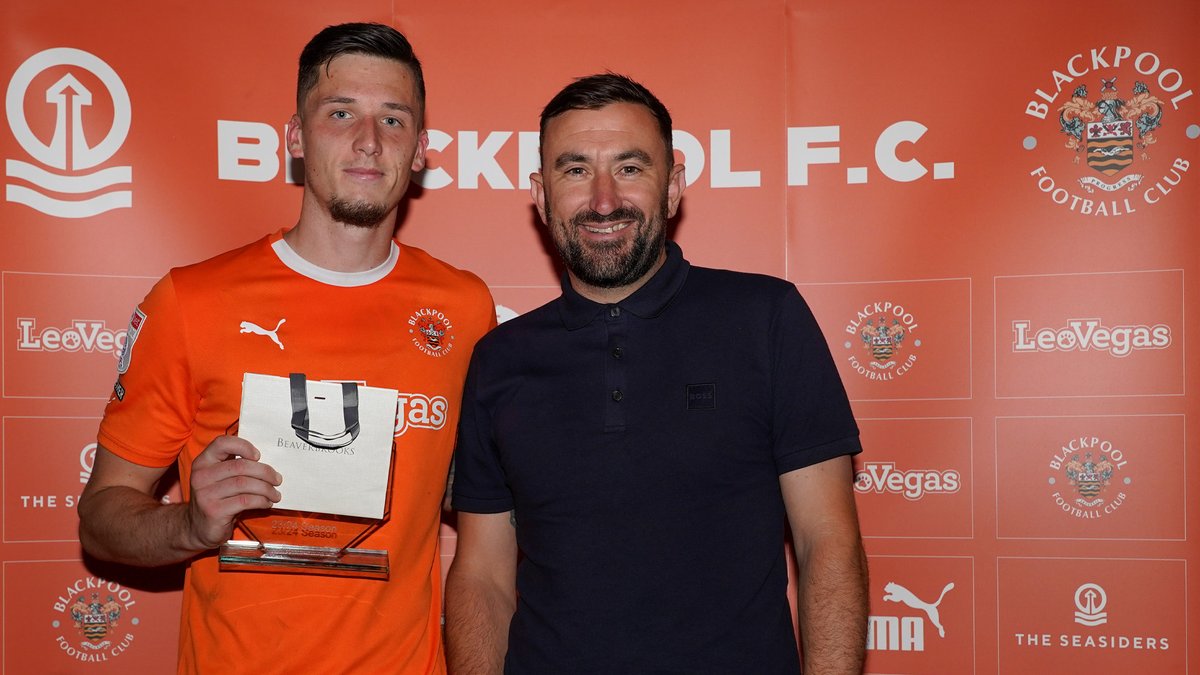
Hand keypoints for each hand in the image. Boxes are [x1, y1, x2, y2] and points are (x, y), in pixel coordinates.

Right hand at [185, 435, 281, 549]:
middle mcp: (201, 476)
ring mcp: (206, 494)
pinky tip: (266, 503)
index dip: (243, 446)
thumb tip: (266, 462)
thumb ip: (236, 466)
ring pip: (244, 484)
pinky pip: (245, 501)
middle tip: (277, 479)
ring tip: (275, 494)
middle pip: (240, 466)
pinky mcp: (214, 511)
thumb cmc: (216, 499)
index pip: (222, 443)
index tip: (258, 456)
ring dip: (266, 489)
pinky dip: (261, 501)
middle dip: (264, 472)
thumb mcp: (220, 478)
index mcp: (203, 462)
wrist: (198, 528)